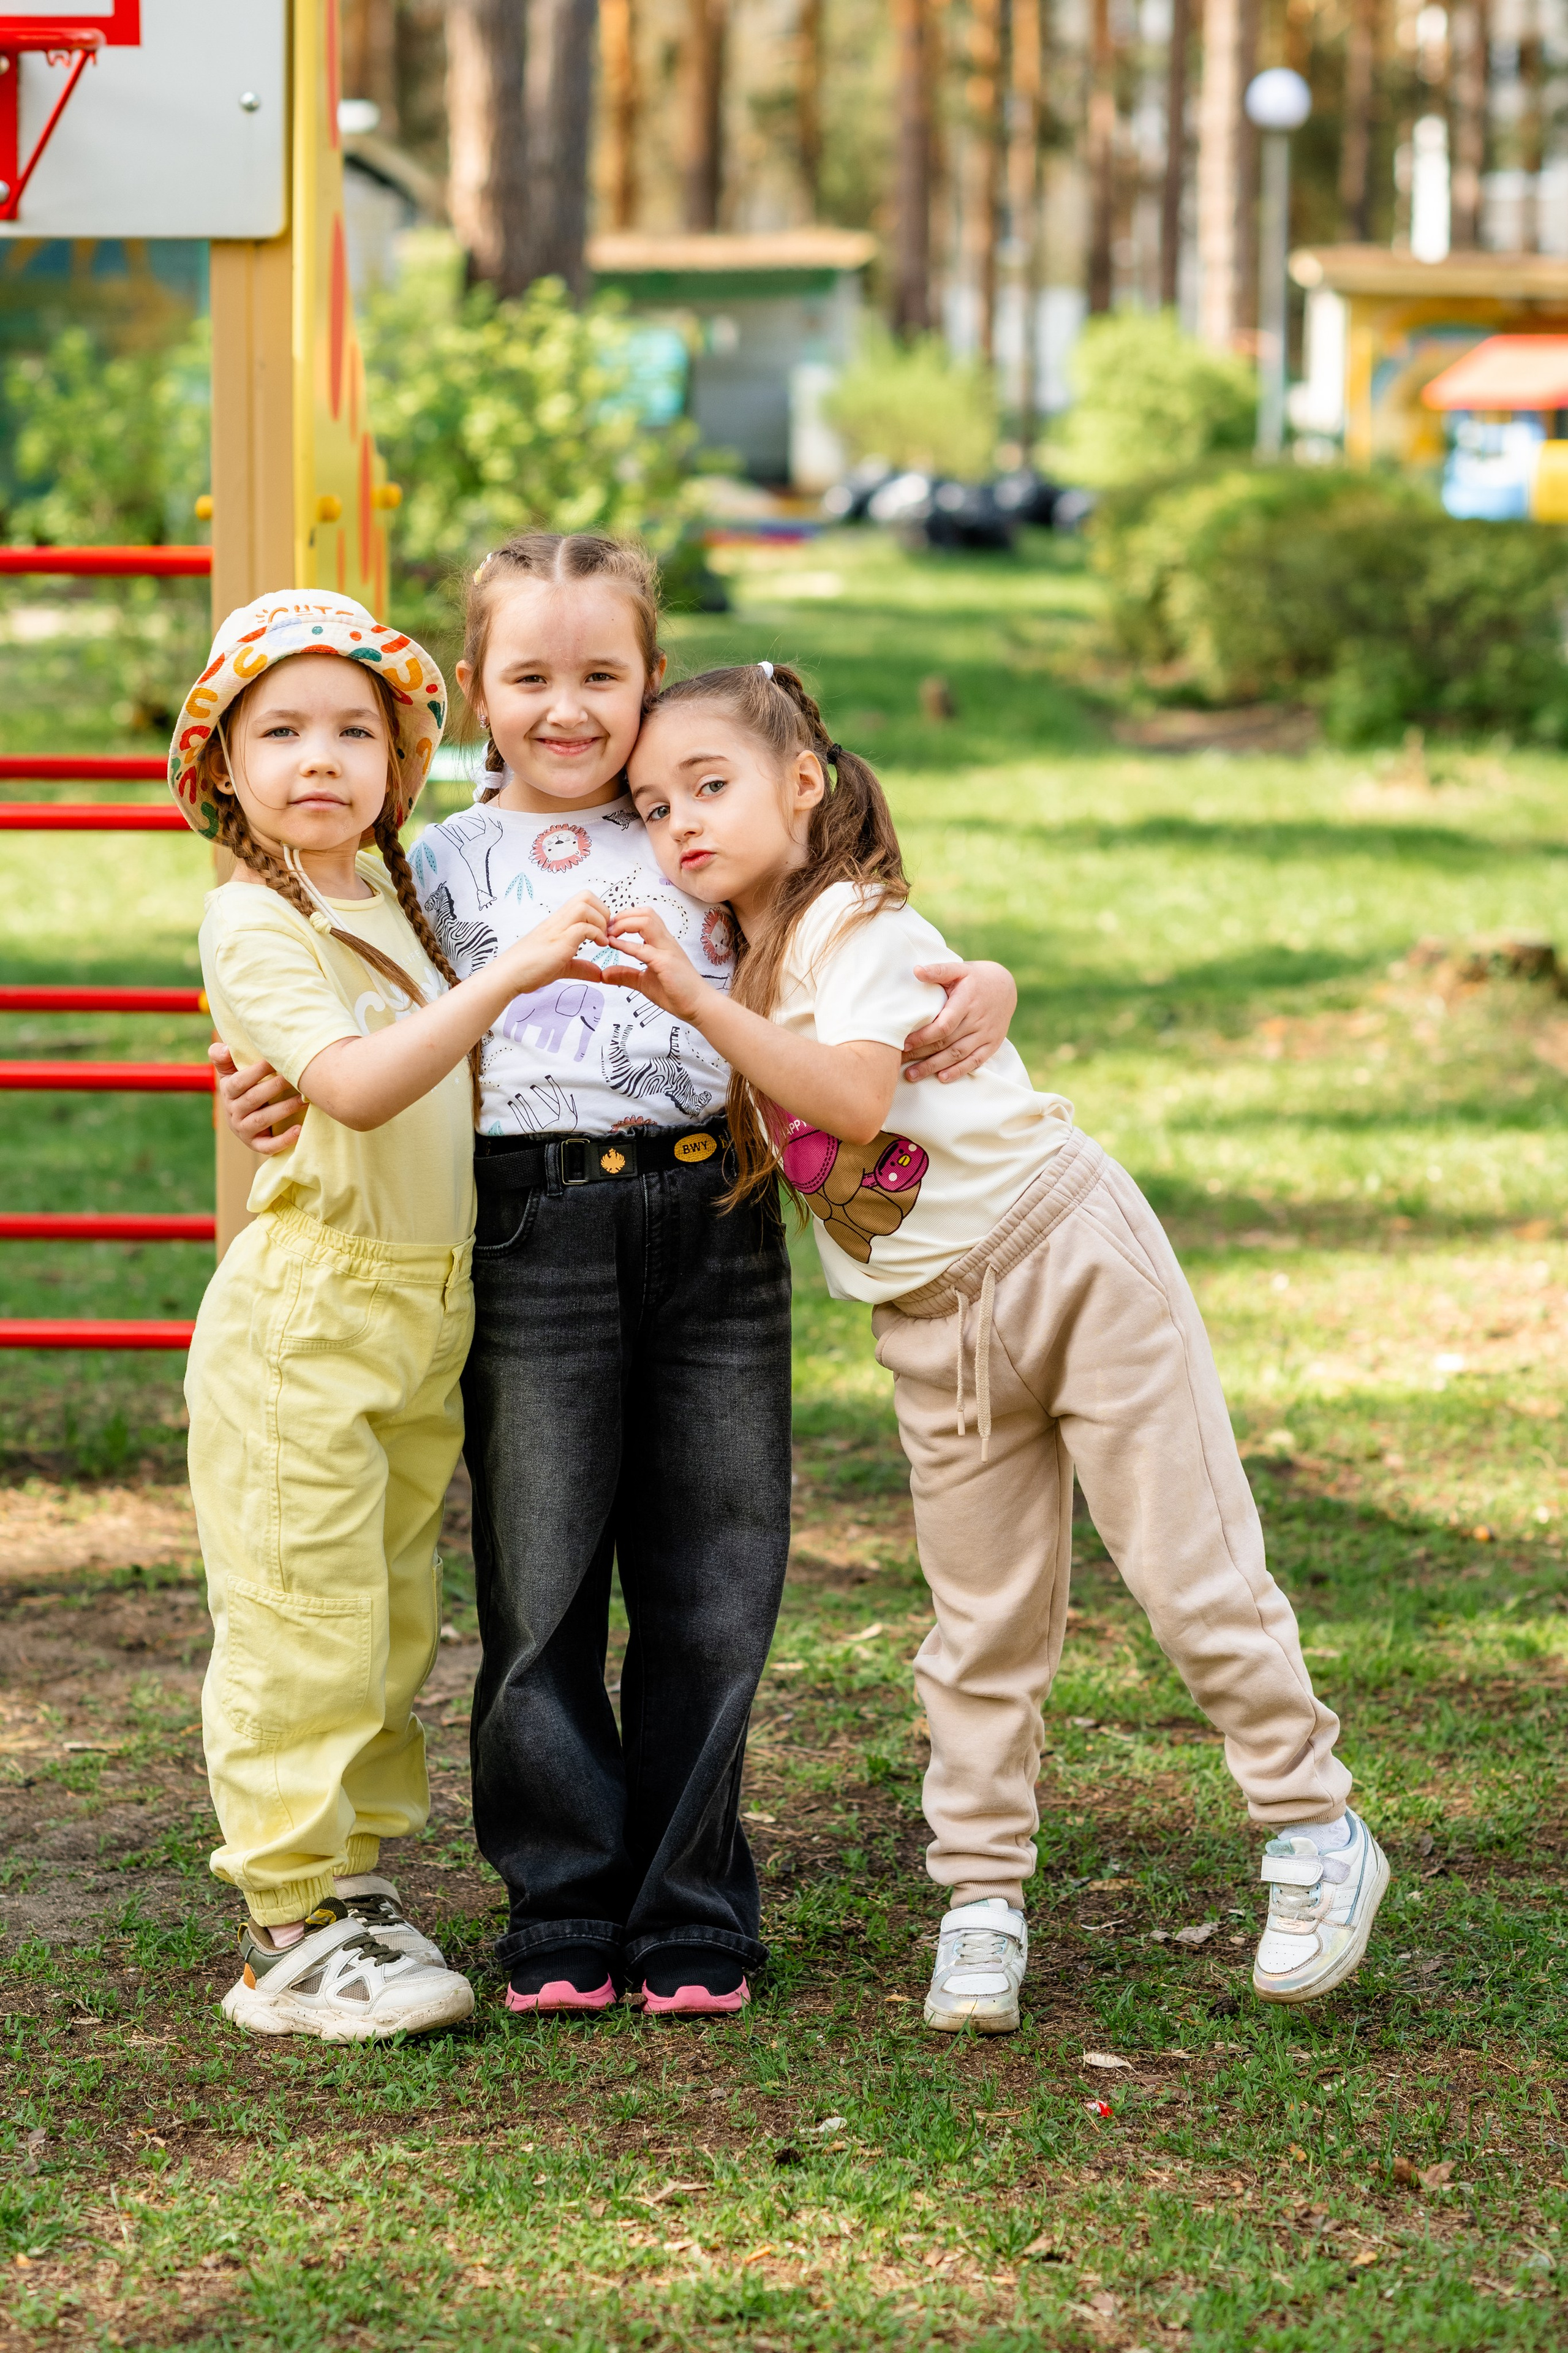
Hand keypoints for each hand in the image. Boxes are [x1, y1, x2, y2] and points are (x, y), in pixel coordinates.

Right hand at [210, 1040, 304, 1154]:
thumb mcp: (230, 1072)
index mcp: (228, 1092)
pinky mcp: (256, 1144)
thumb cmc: (244, 1088)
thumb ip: (223, 1058)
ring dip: (284, 1109)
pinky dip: (283, 1139)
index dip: (257, 1071)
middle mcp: (233, 1112)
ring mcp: (244, 1130)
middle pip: (254, 1099)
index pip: (239, 1081)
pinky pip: (268, 1145)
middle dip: (275, 1086)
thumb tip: (224, 1049)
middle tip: (296, 1077)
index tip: (274, 1060)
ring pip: (262, 1119)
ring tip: (304, 1100)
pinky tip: (300, 1130)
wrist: (244, 1119)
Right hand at [495, 891, 613, 995]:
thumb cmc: (530, 969)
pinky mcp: (559, 941)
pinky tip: (598, 947)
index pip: (583, 899)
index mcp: (559, 922)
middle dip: (603, 911)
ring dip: (600, 921)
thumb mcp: (562, 967)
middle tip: (605, 932)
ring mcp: (558, 929)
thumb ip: (581, 967)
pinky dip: (596, 934)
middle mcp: (558, 920)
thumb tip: (599, 974)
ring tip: (601, 940)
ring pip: (585, 905)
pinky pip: (582, 927)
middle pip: (586, 895)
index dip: (600, 911)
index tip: (604, 932)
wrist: (508, 975)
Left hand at [604, 908, 706, 1022]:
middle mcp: (666, 941)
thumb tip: (605, 974)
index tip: (609, 930)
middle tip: (607, 929)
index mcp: (662, 942)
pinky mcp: (666, 963)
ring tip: (610, 935)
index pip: (645, 917)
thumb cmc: (677, 992)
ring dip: (624, 924)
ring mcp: (667, 950)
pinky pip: (643, 949)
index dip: (624, 918)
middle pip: (645, 913)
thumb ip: (626, 975)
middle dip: (623, 916)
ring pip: (646, 921)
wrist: (698, 1006)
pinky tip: (613, 945)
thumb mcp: (645, 982)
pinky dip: (626, 945)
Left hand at [901, 959, 1016, 1082]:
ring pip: (958, 1054)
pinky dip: (959, 1071)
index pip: (944, 1024)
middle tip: (899, 1062)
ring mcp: (986, 1034)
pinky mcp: (992, 1044)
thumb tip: (916, 971)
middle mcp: (977, 1020)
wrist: (1006, 987)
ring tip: (912, 1075)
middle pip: (947, 1042)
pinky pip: (975, 1061)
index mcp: (967, 1001)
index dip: (924, 1036)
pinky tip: (941, 1078)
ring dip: (934, 1067)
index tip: (903, 1042)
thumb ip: (938, 970)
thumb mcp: (959, 969)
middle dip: (922, 1054)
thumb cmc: (975, 978)